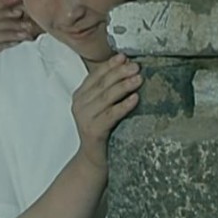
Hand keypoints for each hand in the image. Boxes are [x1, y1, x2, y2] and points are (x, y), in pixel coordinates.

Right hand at [0, 6, 42, 71]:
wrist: (8, 104)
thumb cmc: (18, 76)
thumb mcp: (21, 52)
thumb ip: (22, 36)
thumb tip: (32, 18)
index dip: (4, 12)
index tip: (20, 10)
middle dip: (8, 21)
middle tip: (27, 24)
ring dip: (8, 32)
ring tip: (25, 35)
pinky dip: (2, 46)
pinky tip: (16, 46)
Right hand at [71, 53, 142, 168]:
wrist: (93, 160)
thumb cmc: (102, 130)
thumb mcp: (102, 107)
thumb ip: (108, 90)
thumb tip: (128, 68)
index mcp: (80, 96)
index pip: (95, 75)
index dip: (110, 65)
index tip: (124, 57)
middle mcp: (79, 105)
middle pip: (102, 84)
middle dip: (119, 73)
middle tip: (136, 67)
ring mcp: (84, 118)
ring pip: (106, 97)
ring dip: (123, 86)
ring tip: (138, 79)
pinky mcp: (93, 131)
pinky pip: (110, 115)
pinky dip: (123, 106)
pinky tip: (134, 99)